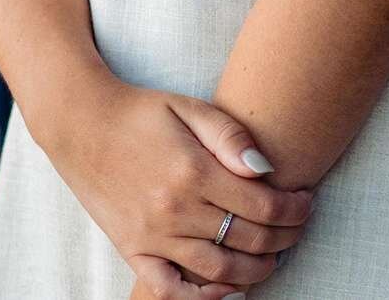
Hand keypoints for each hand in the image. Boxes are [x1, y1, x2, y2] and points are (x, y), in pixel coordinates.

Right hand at [44, 80, 314, 297]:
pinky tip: (228, 291)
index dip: (295, 210)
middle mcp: (174, 210)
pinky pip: (169, 289)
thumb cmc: (142, 112)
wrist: (82, 123)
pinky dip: (201, 298)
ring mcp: (152, 235)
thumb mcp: (191, 108)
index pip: (264, 206)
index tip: (306, 203)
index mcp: (194, 172)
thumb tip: (267, 170)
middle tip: (298, 228)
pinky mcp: (132, 250)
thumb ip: (231, 137)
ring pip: (218, 269)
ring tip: (274, 259)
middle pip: (248, 239)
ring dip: (256, 269)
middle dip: (285, 237)